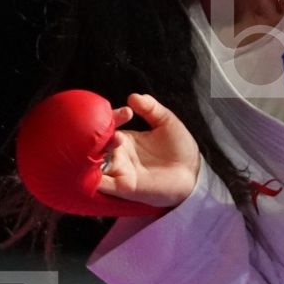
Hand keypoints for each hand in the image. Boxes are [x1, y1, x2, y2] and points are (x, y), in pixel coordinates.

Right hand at [98, 93, 201, 208]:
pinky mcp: (122, 187)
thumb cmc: (179, 147)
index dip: (111, 117)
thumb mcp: (167, 122)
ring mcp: (118, 170)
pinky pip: (98, 184)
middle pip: (94, 144)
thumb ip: (151, 108)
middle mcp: (117, 154)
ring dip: (93, 153)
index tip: (127, 113)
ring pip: (92, 163)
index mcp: (124, 139)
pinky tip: (93, 166)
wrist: (193, 172)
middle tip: (112, 130)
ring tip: (112, 141)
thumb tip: (133, 96)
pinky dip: (90, 177)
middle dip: (97, 135)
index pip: (106, 126)